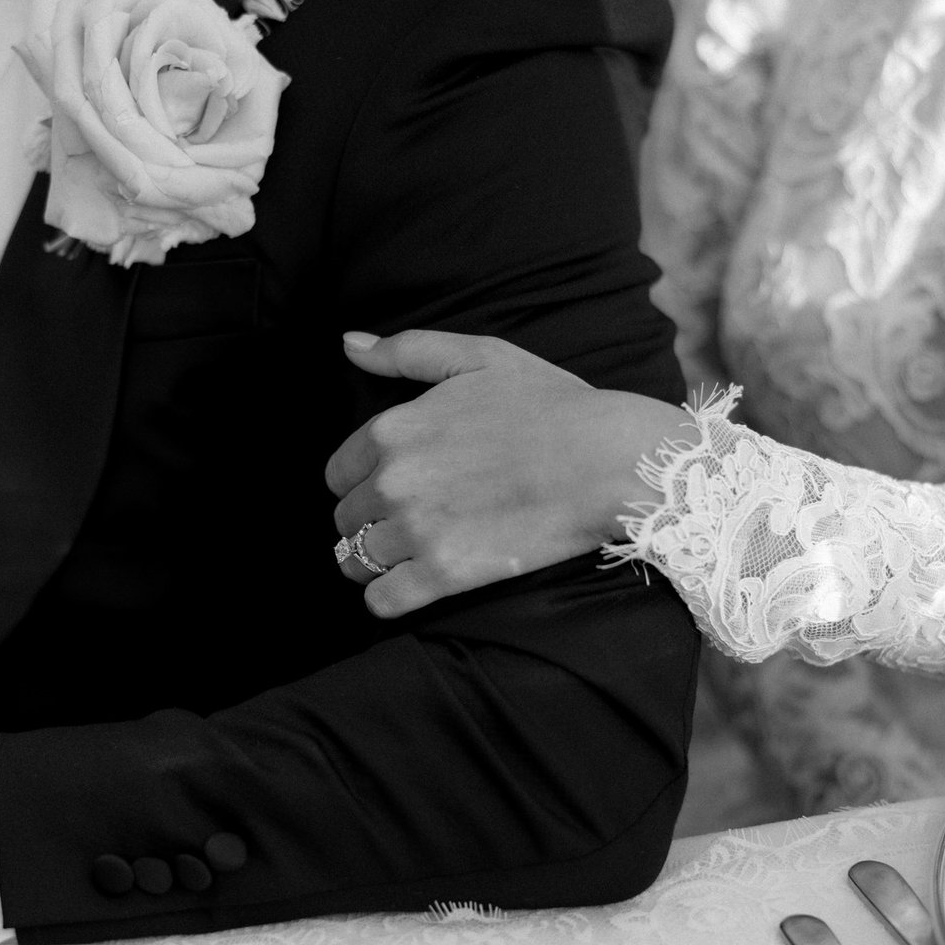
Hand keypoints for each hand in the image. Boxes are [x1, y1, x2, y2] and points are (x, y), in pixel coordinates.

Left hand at [326, 330, 696, 617]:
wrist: (606, 461)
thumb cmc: (550, 405)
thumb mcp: (478, 357)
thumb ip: (405, 351)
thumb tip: (348, 344)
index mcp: (393, 429)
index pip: (338, 472)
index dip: (362, 482)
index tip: (391, 487)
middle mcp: (394, 480)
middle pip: (347, 518)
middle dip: (369, 521)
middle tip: (409, 522)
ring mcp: (417, 530)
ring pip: (356, 560)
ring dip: (374, 562)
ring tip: (407, 557)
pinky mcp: (444, 574)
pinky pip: (382, 601)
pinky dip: (386, 599)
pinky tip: (408, 588)